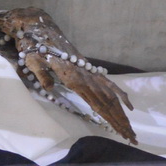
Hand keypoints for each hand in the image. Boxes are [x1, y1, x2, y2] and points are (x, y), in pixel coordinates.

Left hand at [0, 8, 136, 143]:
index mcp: (74, 78)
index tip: (123, 132)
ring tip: (130, 128)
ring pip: (110, 95)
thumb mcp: (33, 62)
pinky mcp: (87, 68)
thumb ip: (42, 75)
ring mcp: (88, 71)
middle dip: (121, 120)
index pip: (98, 104)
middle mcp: (85, 76)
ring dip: (121, 112)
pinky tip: (128, 104)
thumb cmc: (33, 46)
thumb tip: (50, 88)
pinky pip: (107, 83)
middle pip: (108, 102)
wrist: (38, 27)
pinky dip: (119, 94)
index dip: (111, 119)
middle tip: (133, 138)